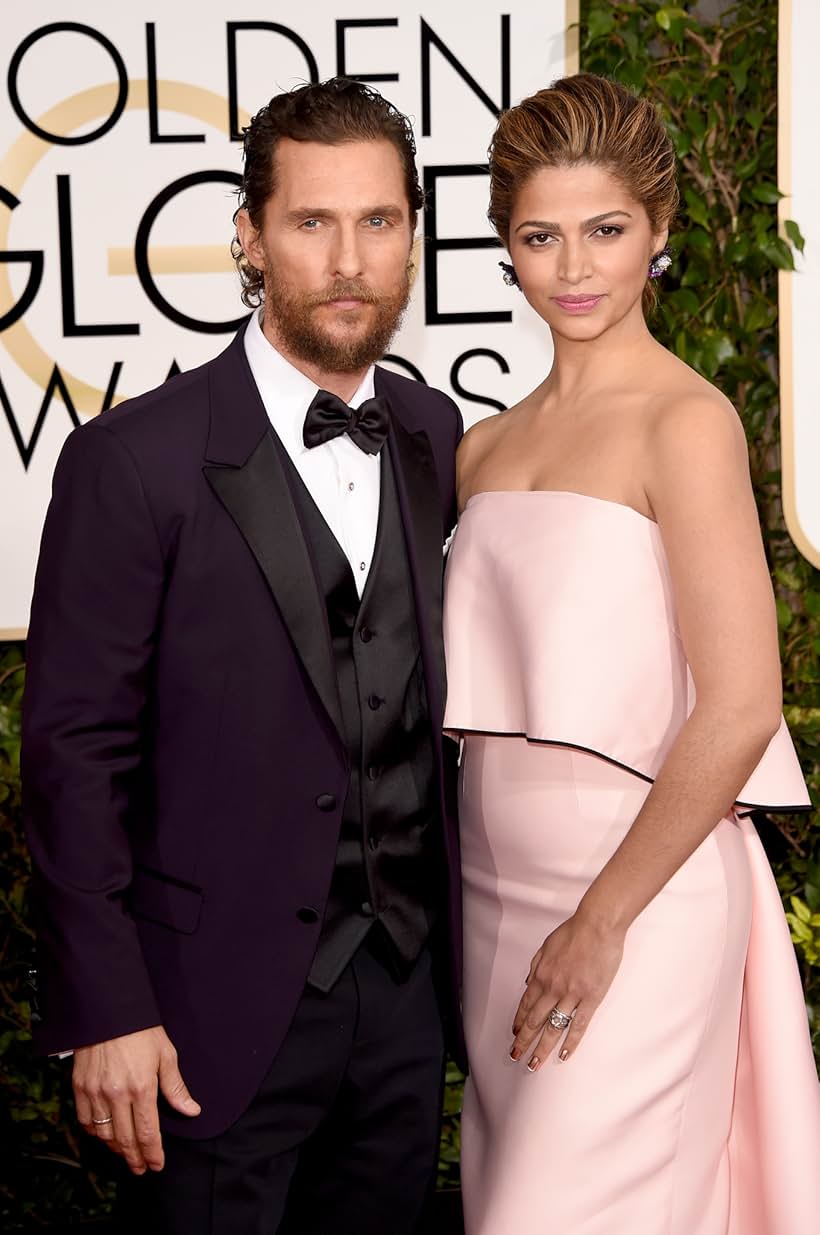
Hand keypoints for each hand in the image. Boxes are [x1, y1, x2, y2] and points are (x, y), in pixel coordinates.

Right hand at [73, 1025, 199, 1173]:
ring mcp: (96, 1092)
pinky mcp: (80, 1087)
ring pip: (104, 1134)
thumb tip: (191, 1111)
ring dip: (116, 1149)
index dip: (153, 1153)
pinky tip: (105, 1135)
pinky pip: (86, 1121)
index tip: (157, 1165)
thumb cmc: (141, 1030)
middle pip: (125, 1140)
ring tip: (127, 1153)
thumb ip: (176, 1088)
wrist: (109, 1010)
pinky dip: (95, 1133)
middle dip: (135, 1158)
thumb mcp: (166, 1055)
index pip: (148, 1133)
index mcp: (141, 1087)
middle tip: (142, 1168)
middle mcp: (116, 1094)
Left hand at [510, 909, 625, 1070]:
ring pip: (553, 1028)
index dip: (519, 1022)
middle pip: (535, 1021)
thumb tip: (527, 983)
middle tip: (515, 1056)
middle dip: (523, 1041)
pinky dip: (570, 1043)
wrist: (597, 926)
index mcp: (541, 975)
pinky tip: (563, 1056)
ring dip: (541, 1048)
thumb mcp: (546, 946)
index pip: (526, 1005)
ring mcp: (571, 995)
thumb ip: (536, 966)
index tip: (514, 1034)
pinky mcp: (591, 999)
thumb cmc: (573, 932)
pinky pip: (578, 1025)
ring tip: (533, 1065)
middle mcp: (552, 988)